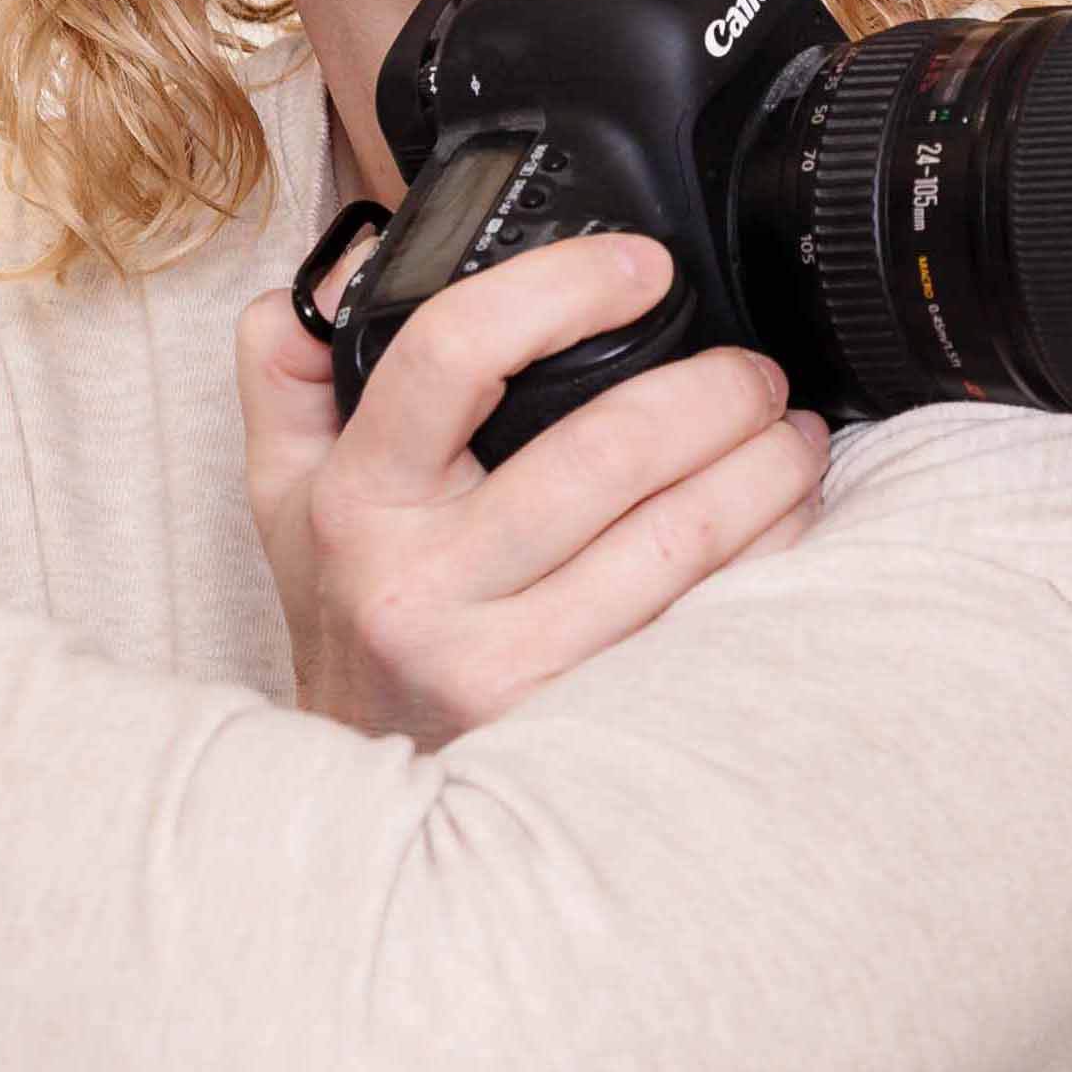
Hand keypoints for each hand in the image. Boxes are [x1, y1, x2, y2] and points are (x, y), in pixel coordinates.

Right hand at [241, 230, 828, 746]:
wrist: (372, 802)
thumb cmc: (351, 617)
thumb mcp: (282, 491)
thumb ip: (287, 370)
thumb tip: (332, 280)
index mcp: (357, 498)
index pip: (450, 355)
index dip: (560, 290)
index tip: (640, 269)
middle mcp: (421, 583)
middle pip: (605, 450)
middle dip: (714, 389)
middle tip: (754, 371)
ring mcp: (502, 661)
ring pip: (678, 537)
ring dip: (764, 467)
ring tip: (789, 432)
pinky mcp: (578, 716)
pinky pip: (705, 616)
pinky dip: (770, 553)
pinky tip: (785, 518)